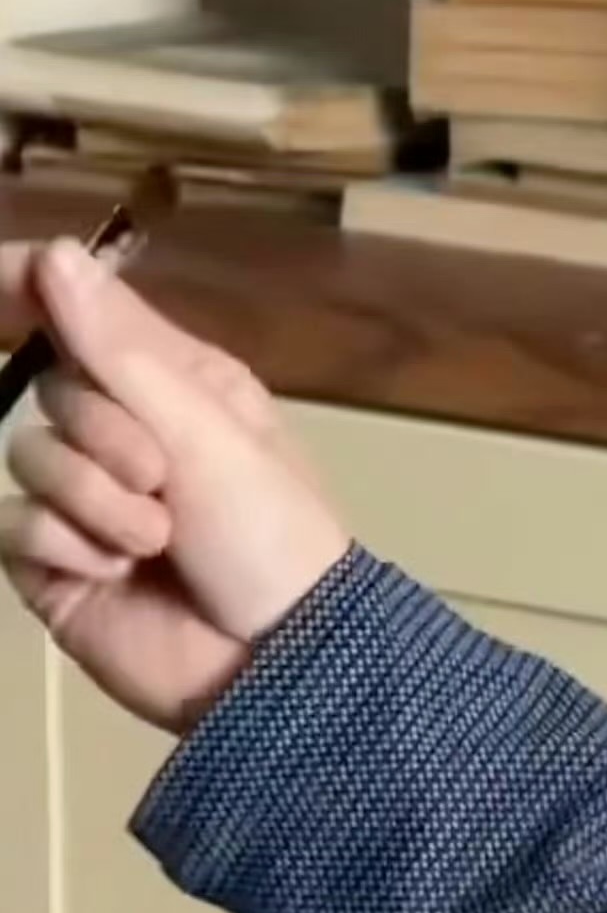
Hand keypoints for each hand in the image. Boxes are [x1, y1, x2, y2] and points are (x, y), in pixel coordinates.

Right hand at [0, 239, 349, 735]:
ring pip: (29, 456)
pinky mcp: (53, 562)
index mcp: (176, 383)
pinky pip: (16, 524)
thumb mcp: (205, 427)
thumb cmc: (267, 533)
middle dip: (104, 433)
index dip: (31, 287)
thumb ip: (115, 346)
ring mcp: (83, 499)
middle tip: (164, 480)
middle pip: (51, 388)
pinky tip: (118, 572)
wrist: (274, 660)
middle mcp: (124, 432)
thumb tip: (50, 252)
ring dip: (95, 499)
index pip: (84, 315)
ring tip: (157, 540)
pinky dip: (68, 545)